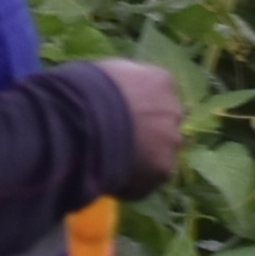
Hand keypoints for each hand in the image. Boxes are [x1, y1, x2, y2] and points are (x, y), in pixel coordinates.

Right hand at [83, 56, 185, 195]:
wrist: (81, 122)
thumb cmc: (83, 91)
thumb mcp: (103, 74)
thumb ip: (120, 84)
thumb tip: (114, 92)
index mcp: (160, 81)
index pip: (156, 94)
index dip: (136, 107)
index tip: (119, 115)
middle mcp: (173, 109)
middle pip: (163, 124)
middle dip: (146, 133)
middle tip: (117, 142)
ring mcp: (171, 141)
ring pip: (159, 153)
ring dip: (141, 159)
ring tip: (109, 164)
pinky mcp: (162, 170)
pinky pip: (147, 178)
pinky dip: (132, 181)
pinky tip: (109, 178)